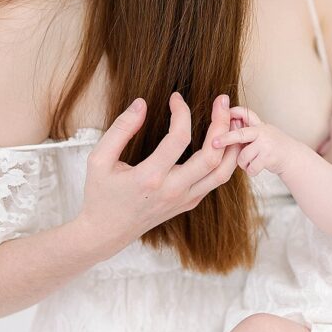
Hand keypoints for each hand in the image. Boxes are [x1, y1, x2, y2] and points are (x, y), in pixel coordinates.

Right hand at [81, 92, 241, 254]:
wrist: (106, 233)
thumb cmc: (100, 194)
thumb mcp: (99, 159)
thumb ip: (120, 129)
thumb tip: (141, 103)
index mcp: (149, 178)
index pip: (179, 139)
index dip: (181, 112)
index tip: (175, 97)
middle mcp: (173, 190)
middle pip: (212, 155)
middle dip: (221, 123)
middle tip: (222, 100)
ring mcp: (184, 199)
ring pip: (222, 172)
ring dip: (232, 144)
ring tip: (232, 119)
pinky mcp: (189, 203)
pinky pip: (216, 180)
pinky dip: (225, 159)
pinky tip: (223, 140)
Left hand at [212, 106, 290, 176]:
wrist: (293, 158)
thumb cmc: (272, 146)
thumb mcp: (262, 133)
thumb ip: (247, 130)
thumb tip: (226, 125)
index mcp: (258, 124)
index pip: (245, 113)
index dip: (233, 112)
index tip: (222, 113)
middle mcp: (262, 132)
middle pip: (240, 135)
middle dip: (226, 138)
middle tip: (214, 143)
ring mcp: (266, 144)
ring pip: (242, 156)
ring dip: (243, 163)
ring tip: (250, 162)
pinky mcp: (269, 157)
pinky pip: (251, 167)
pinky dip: (250, 171)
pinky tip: (255, 168)